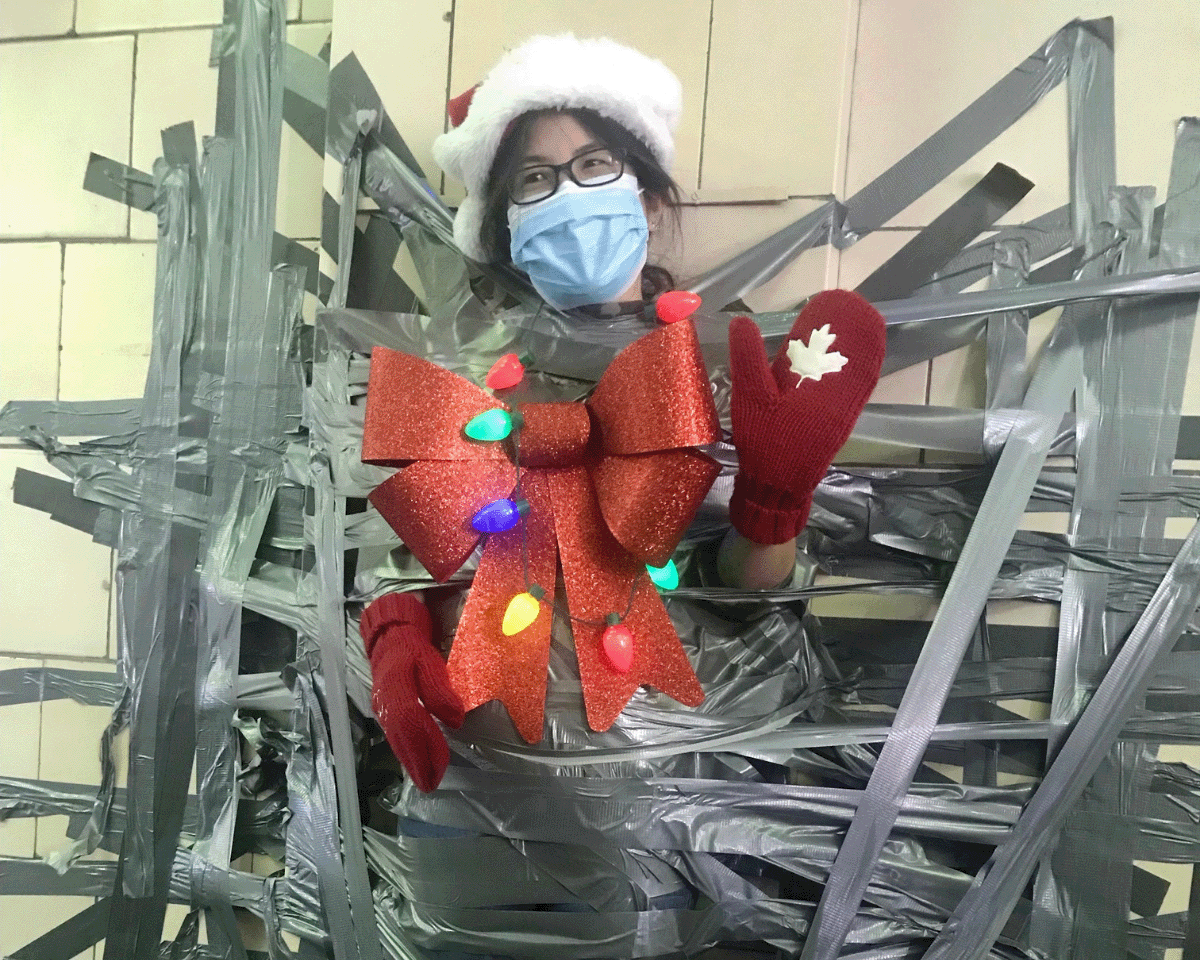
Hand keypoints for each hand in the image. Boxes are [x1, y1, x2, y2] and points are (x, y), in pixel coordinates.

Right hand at [360, 592, 464, 791]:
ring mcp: (383, 708)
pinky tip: (416, 761)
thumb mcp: (430, 661)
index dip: (426, 747)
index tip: (439, 768)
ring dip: (411, 761)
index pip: (412, 723)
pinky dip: (407, 751)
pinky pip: (396, 735)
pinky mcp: (385, 711)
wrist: (389, 636)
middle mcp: (385, 703)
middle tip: (430, 785)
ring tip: (425, 780)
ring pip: (397, 740)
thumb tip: (455, 720)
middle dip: (417, 763)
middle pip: (401, 738)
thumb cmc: (413, 648)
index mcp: (397, 688)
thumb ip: (440, 690)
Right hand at [727, 290, 884, 543]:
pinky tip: (836, 364)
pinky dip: (846, 373)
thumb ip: (747, 358)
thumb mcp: (750, 397)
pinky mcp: (840, 423)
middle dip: (843, 333)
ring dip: (846, 352)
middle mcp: (841, 395)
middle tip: (828, 314)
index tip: (826, 304)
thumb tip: (742, 320)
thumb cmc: (766, 441)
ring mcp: (844, 410)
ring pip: (852, 372)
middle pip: (849, 355)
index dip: (835, 321)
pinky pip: (850, 391)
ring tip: (833, 333)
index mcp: (820, 385)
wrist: (778, 486)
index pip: (835, 343)